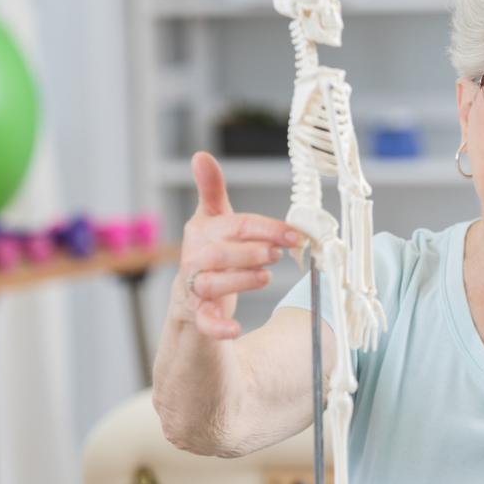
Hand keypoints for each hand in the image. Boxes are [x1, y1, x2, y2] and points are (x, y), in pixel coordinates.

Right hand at [173, 152, 298, 339]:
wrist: (190, 300)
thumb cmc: (210, 256)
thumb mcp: (214, 221)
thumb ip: (211, 190)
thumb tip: (200, 155)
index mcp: (202, 232)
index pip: (235, 225)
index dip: (266, 228)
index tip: (294, 234)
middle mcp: (194, 258)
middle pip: (220, 253)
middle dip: (251, 251)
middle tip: (277, 254)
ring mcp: (193, 288)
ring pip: (211, 283)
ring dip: (241, 279)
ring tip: (265, 277)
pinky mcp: (196, 315)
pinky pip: (204, 321)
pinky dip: (219, 326)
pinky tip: (235, 328)